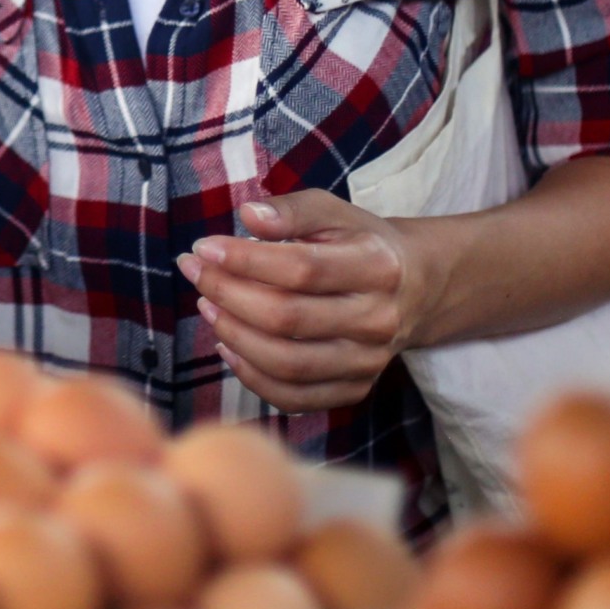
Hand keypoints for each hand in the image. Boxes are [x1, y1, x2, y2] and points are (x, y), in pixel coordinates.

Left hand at [177, 192, 439, 412]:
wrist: (413, 287)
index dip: (244, 260)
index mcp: (377, 267)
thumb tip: (248, 215)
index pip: (301, 269)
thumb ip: (291, 210)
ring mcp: (368, 362)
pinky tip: (228, 345)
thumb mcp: (333, 212)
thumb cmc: (359, 243)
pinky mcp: (355, 389)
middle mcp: (377, 320)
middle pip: (288, 319)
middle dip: (228, 294)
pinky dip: (251, 376)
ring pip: (287, 363)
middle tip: (196, 272)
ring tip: (207, 305)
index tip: (203, 248)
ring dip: (233, 335)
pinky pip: (294, 398)